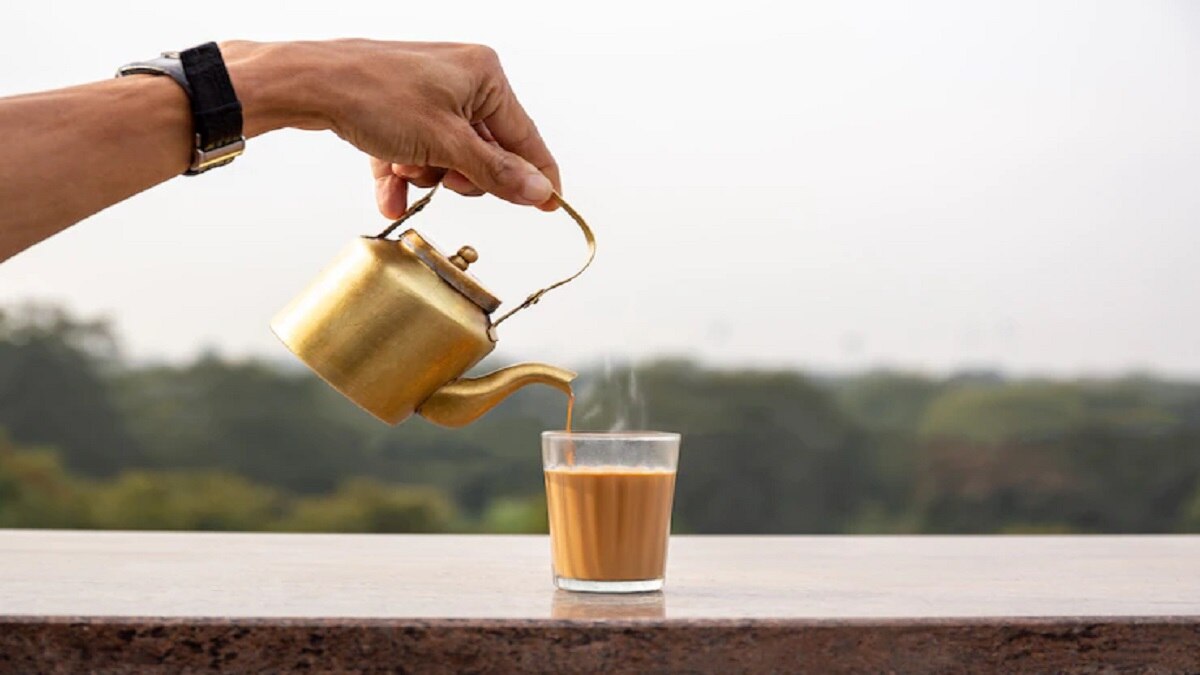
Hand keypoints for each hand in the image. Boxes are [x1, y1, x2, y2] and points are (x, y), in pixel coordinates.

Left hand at [222, 40, 560, 218]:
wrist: (307, 84)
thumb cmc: (371, 94)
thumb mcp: (445, 144)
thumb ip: (495, 173)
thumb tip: (537, 192)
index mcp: (484, 76)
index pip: (525, 137)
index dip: (536, 177)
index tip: (550, 206)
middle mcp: (462, 77)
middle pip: (485, 151)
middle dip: (459, 174)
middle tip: (442, 176)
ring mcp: (429, 90)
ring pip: (448, 155)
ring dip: (427, 172)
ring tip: (403, 167)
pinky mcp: (400, 104)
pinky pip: (416, 149)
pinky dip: (402, 171)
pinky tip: (388, 189)